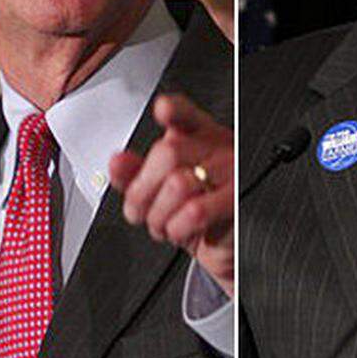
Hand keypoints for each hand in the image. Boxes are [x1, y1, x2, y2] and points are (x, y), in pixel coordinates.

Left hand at [109, 93, 233, 296]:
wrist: (226, 248)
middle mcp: (220, 149)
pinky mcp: (239, 202)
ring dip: (159, 216)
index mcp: (201, 138)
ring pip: (177, 183)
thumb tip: (117, 162)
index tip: (163, 110)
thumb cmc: (197, 212)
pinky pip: (195, 211)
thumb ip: (136, 175)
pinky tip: (183, 231)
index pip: (187, 115)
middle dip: (141, 191)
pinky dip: (177, 228)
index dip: (175, 110)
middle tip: (143, 212)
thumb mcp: (160, 191)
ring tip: (165, 224)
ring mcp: (233, 174)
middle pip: (167, 152)